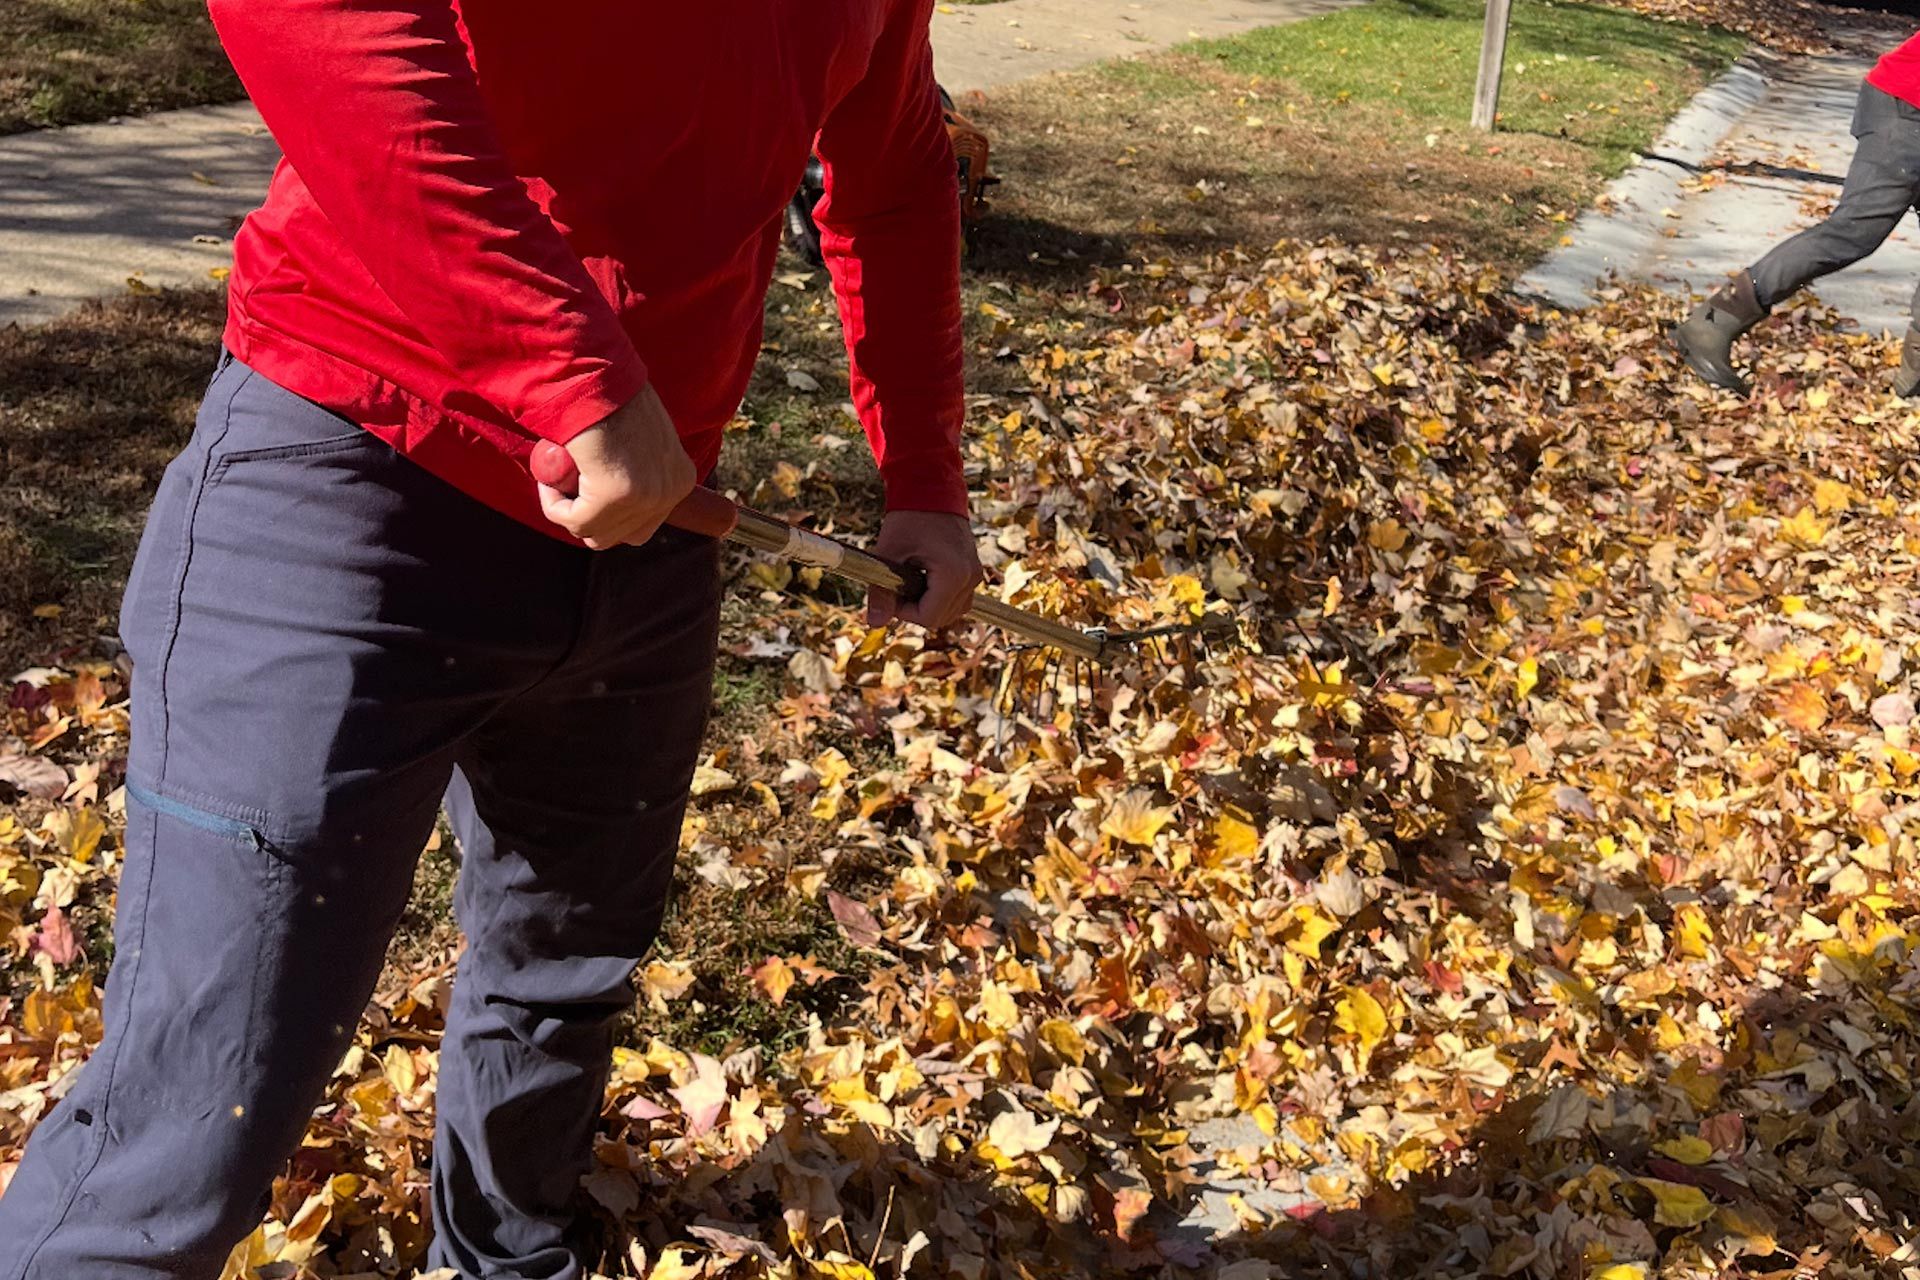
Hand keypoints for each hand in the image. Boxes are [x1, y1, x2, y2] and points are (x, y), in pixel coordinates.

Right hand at [536, 384, 695, 548]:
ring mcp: (646, 496)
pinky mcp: (615, 495)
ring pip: (595, 534)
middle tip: (569, 485)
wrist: (594, 373)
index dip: (606, 514)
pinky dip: (553, 504)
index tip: (584, 487)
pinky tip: (550, 478)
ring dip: (567, 511)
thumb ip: (637, 466)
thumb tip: (619, 495)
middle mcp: (671, 492)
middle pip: (619, 536)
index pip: (642, 526)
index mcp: (681, 479)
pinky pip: (575, 521)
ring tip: (559, 477)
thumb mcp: (637, 437)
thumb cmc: (607, 398)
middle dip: (588, 518)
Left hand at [866, 510, 982, 630]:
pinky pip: (958, 599)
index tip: (890, 591)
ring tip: (909, 579)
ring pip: (951, 611)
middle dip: (915, 609)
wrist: (932, 488)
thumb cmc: (909, 517)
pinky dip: (938, 596)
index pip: (928, 617)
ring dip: (927, 604)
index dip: (904, 612)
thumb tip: (875, 623)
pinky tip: (921, 577)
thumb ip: (882, 591)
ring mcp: (975, 575)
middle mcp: (970, 578)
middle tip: (897, 585)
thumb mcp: (890, 553)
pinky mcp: (973, 571)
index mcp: (953, 575)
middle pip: (941, 618)